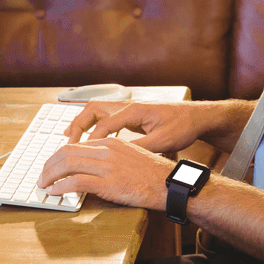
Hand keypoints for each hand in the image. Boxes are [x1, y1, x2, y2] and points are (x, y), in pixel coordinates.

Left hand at [36, 136, 176, 209]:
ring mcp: (107, 166)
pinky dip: (61, 187)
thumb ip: (110, 159)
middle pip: (67, 152)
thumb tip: (90, 170)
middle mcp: (107, 150)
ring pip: (68, 164)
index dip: (58, 156)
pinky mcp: (108, 183)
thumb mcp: (130, 157)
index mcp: (111, 143)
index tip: (51, 166)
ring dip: (50, 175)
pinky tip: (55, 192)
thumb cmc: (153, 175)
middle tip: (41, 176)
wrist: (170, 184)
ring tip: (43, 185)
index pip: (76, 145)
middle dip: (49, 164)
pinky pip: (76, 182)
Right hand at [63, 101, 205, 154]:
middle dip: (78, 124)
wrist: (196, 116)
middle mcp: (128, 105)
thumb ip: (140, 147)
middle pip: (93, 109)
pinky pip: (105, 116)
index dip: (90, 139)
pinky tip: (89, 137)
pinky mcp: (131, 114)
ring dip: (83, 122)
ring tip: (69, 138)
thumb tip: (119, 157)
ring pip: (97, 110)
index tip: (80, 154)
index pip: (104, 123)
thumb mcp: (163, 141)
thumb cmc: (182, 126)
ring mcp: (128, 108)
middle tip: (67, 142)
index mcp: (134, 110)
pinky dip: (93, 125)